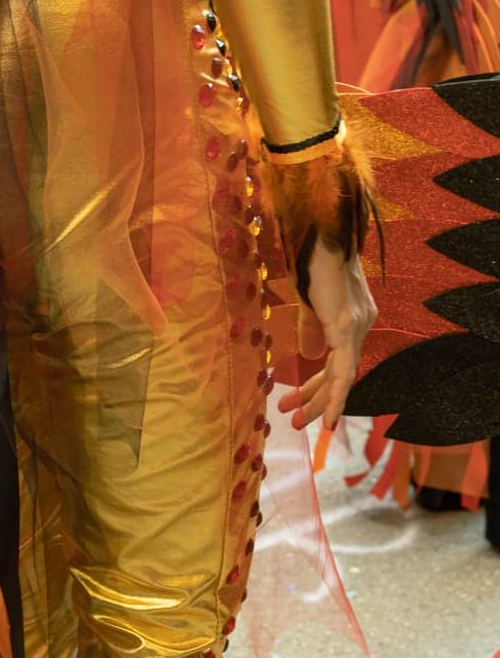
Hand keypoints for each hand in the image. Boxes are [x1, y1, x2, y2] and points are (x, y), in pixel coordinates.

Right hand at [276, 240, 376, 428]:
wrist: (322, 235)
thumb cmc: (311, 259)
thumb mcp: (309, 301)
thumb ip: (312, 329)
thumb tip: (310, 355)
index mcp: (353, 317)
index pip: (338, 360)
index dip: (321, 385)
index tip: (302, 404)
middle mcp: (361, 324)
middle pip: (341, 373)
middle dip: (316, 399)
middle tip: (295, 420)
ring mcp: (356, 326)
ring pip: (343, 377)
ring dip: (320, 402)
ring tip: (299, 423)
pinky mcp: (346, 326)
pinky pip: (343, 371)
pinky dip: (336, 397)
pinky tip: (327, 418)